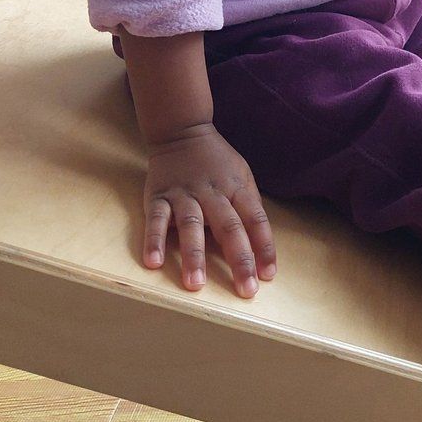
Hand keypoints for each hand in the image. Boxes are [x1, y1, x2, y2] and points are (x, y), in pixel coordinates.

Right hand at [141, 123, 276, 297]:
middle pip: (229, 227)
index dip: (264, 247)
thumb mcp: (241, 176)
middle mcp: (212, 193)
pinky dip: (154, 240)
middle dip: (239, 260)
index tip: (268, 275)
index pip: (256, 220)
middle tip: (245, 290)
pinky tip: (153, 263)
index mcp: (237, 188)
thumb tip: (261, 244)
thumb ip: (249, 207)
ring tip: (195, 284)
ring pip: (192, 225)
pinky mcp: (158, 197)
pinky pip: (156, 220)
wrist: (182, 131)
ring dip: (194, 255)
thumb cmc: (217, 162)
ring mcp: (184, 194)